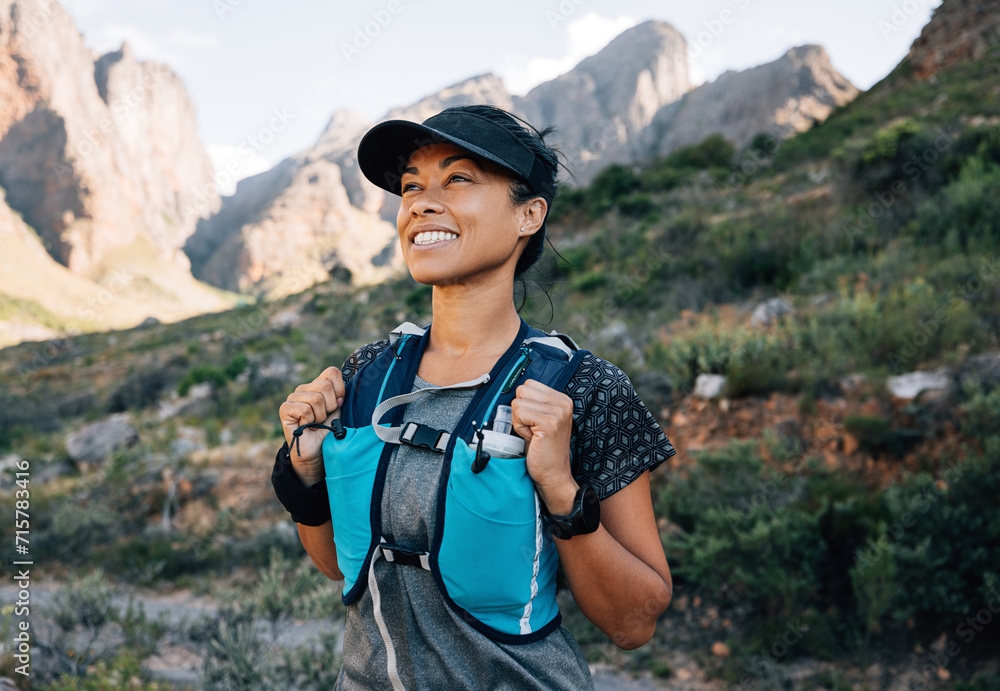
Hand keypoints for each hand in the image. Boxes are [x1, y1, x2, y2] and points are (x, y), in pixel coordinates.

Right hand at [278, 367, 344, 485]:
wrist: (317, 452)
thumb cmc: (328, 430)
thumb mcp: (339, 410)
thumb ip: (340, 395)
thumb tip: (342, 389)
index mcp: (318, 384)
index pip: (332, 372)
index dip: (340, 390)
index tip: (338, 405)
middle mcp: (305, 388)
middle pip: (324, 386)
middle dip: (330, 406)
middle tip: (324, 418)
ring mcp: (293, 397)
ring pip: (315, 398)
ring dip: (320, 416)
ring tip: (315, 423)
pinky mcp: (285, 408)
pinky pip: (304, 409)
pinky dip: (309, 420)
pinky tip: (306, 426)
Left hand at [511, 379, 578, 513]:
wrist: (553, 475)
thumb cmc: (543, 450)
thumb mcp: (542, 419)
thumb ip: (534, 403)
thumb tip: (514, 390)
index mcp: (562, 399)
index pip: (529, 384)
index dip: (525, 404)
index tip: (534, 423)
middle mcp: (563, 403)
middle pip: (522, 389)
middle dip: (520, 411)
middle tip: (532, 429)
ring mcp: (558, 412)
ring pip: (518, 402)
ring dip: (519, 421)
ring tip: (533, 435)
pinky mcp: (550, 423)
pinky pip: (519, 413)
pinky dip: (519, 428)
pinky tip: (532, 439)